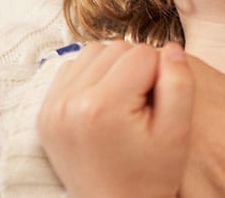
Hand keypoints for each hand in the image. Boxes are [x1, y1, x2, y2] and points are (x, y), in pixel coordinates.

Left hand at [37, 41, 193, 197]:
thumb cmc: (150, 175)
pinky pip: (73, 69)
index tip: (161, 102)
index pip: (144, 53)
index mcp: (103, 107)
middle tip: (145, 103)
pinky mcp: (45, 112)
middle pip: (117, 48)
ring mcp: (52, 107)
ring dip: (115, 67)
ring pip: (94, 52)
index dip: (161, 73)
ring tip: (126, 100)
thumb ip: (180, 84)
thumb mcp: (178, 132)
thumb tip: (172, 48)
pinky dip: (93, 76)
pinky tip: (106, 101)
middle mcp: (70, 102)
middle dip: (138, 68)